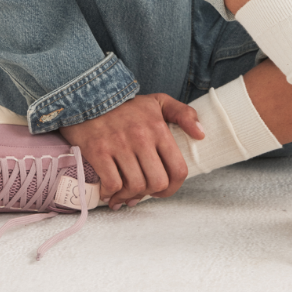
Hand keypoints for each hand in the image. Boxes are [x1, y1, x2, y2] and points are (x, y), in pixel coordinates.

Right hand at [59, 93, 203, 209]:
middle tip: (143, 192)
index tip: (163, 189)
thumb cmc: (127, 104)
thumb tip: (201, 135)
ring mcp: (119, 144)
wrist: (89, 94)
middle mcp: (141, 137)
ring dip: (130, 196)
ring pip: (135, 186)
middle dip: (151, 193)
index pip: (178, 169)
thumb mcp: (159, 101)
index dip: (173, 187)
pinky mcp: (98, 150)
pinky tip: (110, 192)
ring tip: (126, 195)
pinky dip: (112, 193)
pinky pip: (112, 183)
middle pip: (157, 182)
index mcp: (159, 128)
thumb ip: (184, 114)